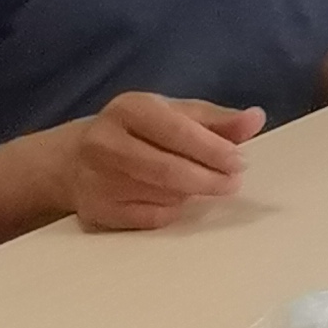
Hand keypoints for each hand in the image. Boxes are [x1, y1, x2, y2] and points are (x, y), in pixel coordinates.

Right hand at [66, 91, 258, 229]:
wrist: (71, 161)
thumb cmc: (136, 132)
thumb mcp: (173, 114)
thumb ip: (215, 119)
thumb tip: (255, 119)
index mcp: (128, 109)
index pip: (177, 131)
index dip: (213, 149)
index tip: (239, 161)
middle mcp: (105, 142)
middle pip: (170, 170)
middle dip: (210, 178)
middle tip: (232, 181)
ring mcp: (98, 179)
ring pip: (164, 196)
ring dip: (193, 193)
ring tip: (203, 183)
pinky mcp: (98, 211)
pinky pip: (152, 218)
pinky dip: (173, 210)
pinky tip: (174, 199)